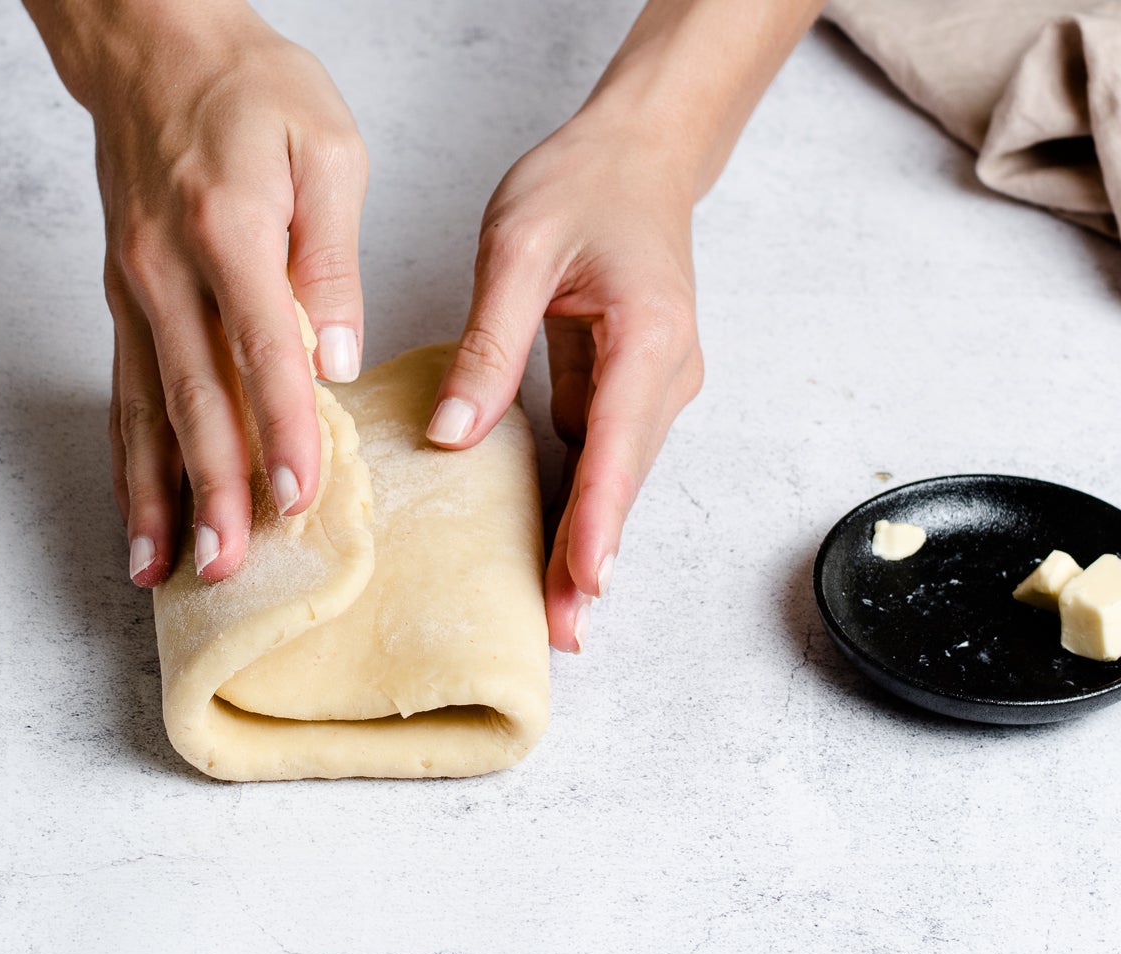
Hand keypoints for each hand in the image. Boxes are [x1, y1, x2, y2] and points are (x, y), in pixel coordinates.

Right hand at [48, 6, 366, 585]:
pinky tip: (138, 519)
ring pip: (144, 409)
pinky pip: (122, 395)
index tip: (302, 494)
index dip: (284, 426)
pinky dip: (127, 464)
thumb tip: (338, 357)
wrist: (153, 46)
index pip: (261, 346)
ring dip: (158, 495)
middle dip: (213, 488)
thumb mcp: (326, 145)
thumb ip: (333, 257)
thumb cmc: (250, 88)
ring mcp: (133, 290)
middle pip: (193, 395)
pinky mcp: (121, 301)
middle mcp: (166, 268)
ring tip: (168, 570)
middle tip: (230, 564)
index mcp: (229, 227)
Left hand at [428, 112, 704, 652]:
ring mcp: (655, 384)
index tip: (586, 580)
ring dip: (588, 541)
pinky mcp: (631, 388)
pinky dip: (581, 504)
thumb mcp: (519, 246)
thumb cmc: (582, 185)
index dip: (600, 516)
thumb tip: (453, 434)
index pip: (618, 441)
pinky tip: (548, 553)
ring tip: (556, 614)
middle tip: (559, 632)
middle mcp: (666, 371)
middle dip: (593, 555)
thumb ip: (491, 340)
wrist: (641, 153)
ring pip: (618, 475)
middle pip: (624, 478)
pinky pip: (604, 456)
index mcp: (647, 334)